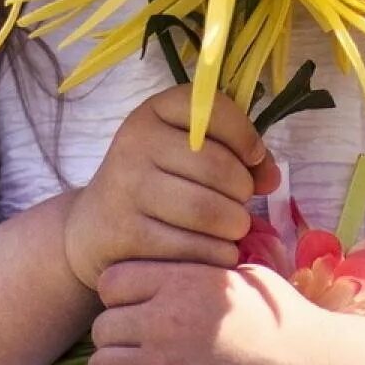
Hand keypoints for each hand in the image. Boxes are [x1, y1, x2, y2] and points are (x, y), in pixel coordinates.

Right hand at [60, 84, 279, 291]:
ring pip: (208, 211)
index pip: (213, 109)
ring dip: (234, 226)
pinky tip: (216, 250)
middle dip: (243, 192)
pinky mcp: (127, 234)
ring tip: (231, 228)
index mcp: (154, 112)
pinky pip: (194, 248)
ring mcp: (127, 189)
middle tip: (239, 204)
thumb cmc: (156, 184)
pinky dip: (218, 254)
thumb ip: (236, 154)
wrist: (94, 229)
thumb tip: (270, 178)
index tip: (252, 158)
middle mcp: (135, 143)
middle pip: (217, 168)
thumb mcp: (187, 153)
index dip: (246, 136)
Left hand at [61, 260, 345, 364]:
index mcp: (183, 283)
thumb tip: (174, 261)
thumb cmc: (286, 321)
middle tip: (133, 346)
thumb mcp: (242, 276)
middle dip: (114, 336)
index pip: (111, 283)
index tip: (131, 308)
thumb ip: (199, 269)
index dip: (117, 296)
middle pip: (102, 327)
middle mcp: (166, 323)